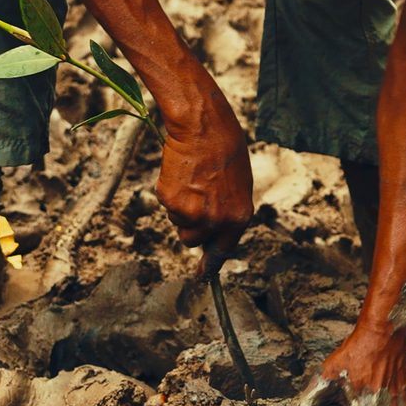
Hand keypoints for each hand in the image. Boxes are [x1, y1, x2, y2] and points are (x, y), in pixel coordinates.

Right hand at [156, 78, 253, 267]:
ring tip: (191, 180)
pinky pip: (166, 206)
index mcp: (239, 217)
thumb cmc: (224, 149)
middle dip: (190, 224)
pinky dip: (169, 192)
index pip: (223, 249)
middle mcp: (217, 221)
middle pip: (193, 240)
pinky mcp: (172, 202)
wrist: (203, 127)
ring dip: (180, 208)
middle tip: (195, 196)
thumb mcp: (238, 185)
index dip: (210, 266)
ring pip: (178, 224)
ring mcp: (193, 213)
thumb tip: (215, 231)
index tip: (203, 278)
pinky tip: (180, 173)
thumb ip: (228, 211)